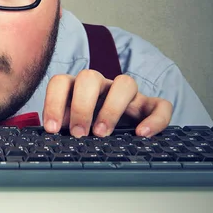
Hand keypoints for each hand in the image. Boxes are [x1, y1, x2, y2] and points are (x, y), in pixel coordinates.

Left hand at [42, 70, 172, 137]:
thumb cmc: (89, 127)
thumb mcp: (73, 126)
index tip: (53, 128)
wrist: (120, 131)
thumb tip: (53, 133)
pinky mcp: (150, 106)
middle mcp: (102, 85)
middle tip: (78, 133)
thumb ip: (63, 125)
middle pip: (90, 77)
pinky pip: (160, 105)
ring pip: (125, 83)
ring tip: (102, 133)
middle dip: (81, 106)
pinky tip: (142, 134)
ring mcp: (127, 94)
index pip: (61, 82)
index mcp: (77, 87)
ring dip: (112, 108)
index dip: (54, 102)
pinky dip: (154, 119)